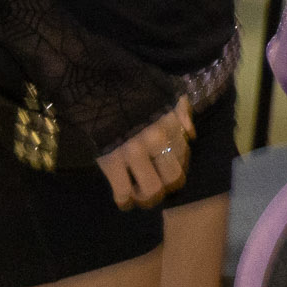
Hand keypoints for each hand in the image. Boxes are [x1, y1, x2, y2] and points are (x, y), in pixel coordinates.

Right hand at [98, 95, 194, 209]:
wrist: (96, 84)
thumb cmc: (131, 88)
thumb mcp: (164, 92)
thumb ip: (181, 112)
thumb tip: (191, 135)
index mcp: (171, 123)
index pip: (184, 158)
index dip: (177, 169)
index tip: (167, 173)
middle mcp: (157, 140)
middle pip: (172, 179)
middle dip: (165, 188)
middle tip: (155, 189)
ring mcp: (134, 152)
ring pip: (151, 189)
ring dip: (145, 198)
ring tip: (138, 195)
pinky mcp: (111, 161)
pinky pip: (123, 191)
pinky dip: (124, 201)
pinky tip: (123, 201)